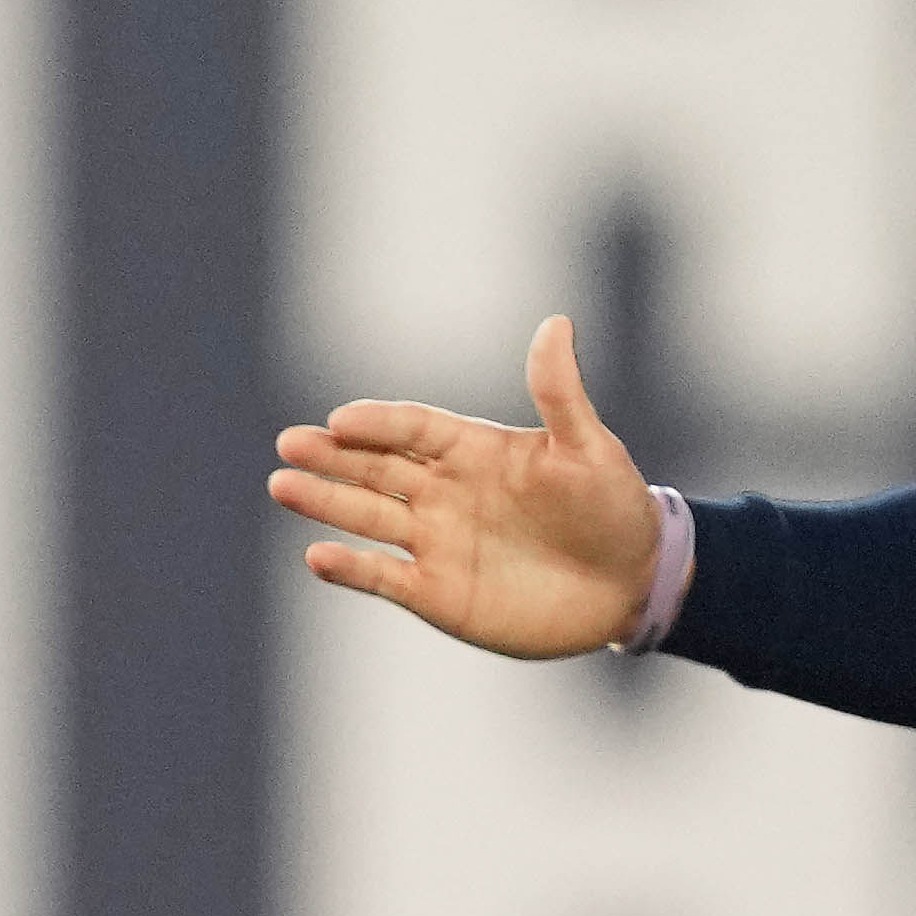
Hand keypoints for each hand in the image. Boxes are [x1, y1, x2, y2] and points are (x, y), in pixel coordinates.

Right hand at [274, 317, 667, 658]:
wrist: (631, 583)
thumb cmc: (614, 508)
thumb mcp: (589, 448)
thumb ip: (558, 393)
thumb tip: (555, 322)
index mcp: (475, 451)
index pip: (413, 429)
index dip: (378, 424)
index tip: (341, 420)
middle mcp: (446, 492)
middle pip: (376, 469)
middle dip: (332, 457)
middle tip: (288, 444)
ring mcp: (437, 542)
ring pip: (367, 517)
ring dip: (325, 502)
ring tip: (283, 485)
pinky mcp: (437, 593)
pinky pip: (383, 577)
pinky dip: (350, 569)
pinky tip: (317, 556)